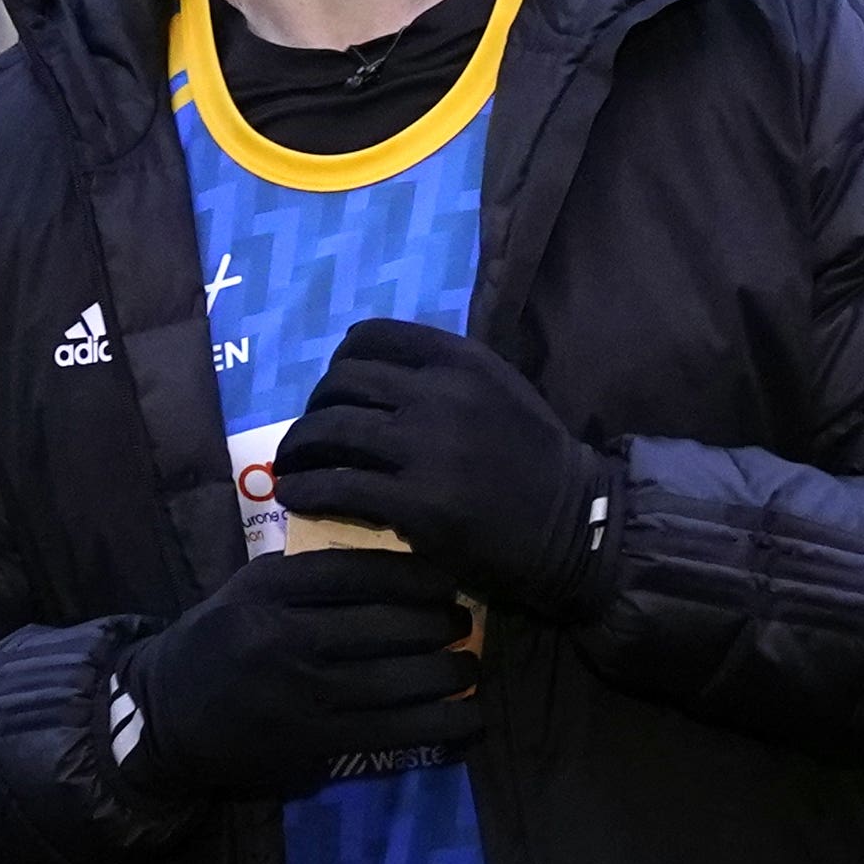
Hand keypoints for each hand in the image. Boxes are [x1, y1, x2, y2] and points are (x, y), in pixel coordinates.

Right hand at [113, 549, 479, 801]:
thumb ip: (307, 571)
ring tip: (470, 663)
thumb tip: (393, 559)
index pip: (357, 572)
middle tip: (463, 618)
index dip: (414, 573)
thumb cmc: (217, 641)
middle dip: (438, 621)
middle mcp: (285, 636)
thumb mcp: (249, 588)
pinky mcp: (313, 742)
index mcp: (269, 588)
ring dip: (448, 671)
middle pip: (385, 622)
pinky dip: (440, 723)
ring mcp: (301, 693)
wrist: (164, 717)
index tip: (446, 576)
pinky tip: (470, 716)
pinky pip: (393, 731)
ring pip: (396, 677)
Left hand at [276, 319, 616, 620]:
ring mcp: (426, 446)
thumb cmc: (533, 460)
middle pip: (340, 382)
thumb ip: (444, 372)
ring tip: (290, 466)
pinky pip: (337, 486)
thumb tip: (376, 371)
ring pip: (330, 430)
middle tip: (309, 435)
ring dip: (297, 448)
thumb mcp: (498, 389)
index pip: (369, 337)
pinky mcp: (416, 501)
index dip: (338, 364)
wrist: (573, 526)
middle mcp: (439, 392)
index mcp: (459, 359)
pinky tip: (296, 496)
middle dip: (313, 408)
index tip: (334, 392)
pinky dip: (305, 489)